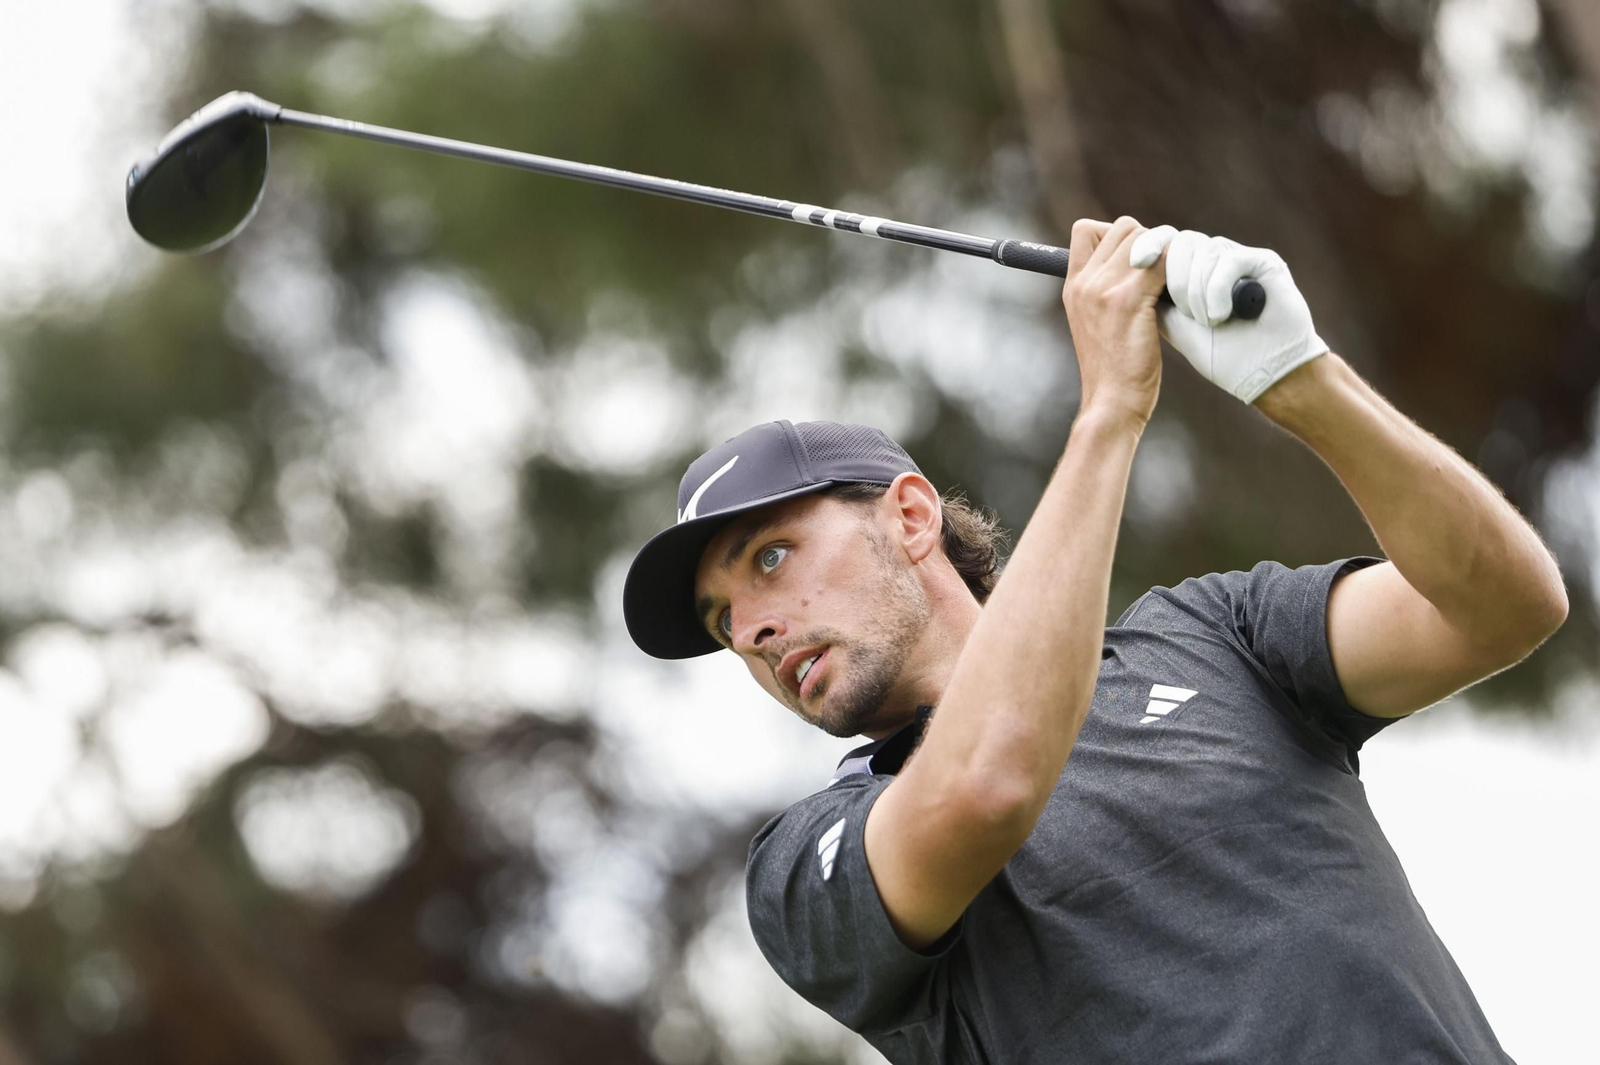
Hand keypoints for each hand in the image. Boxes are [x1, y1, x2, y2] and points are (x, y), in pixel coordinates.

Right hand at [1062, 216, 1169, 427]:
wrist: (1112, 404)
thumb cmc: (1114, 369)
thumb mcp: (1098, 323)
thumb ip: (1110, 291)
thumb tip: (1146, 262)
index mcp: (1073, 286)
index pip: (1086, 229)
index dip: (1117, 236)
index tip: (1137, 261)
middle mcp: (1083, 283)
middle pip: (1124, 227)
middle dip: (1152, 241)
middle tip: (1166, 274)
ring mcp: (1102, 290)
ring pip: (1146, 238)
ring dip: (1169, 253)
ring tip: (1175, 284)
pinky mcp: (1127, 301)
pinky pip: (1162, 261)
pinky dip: (1179, 270)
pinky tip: (1184, 295)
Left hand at [1128, 228, 1327, 403]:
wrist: (1263, 376)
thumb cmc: (1221, 356)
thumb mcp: (1174, 326)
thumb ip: (1151, 298)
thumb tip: (1123, 273)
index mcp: (1192, 270)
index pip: (1163, 240)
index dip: (1147, 244)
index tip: (1136, 263)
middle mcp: (1215, 259)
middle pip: (1180, 241)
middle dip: (1174, 278)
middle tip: (1186, 315)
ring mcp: (1240, 258)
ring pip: (1203, 250)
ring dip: (1197, 291)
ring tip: (1209, 321)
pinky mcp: (1265, 263)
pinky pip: (1228, 260)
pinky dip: (1218, 290)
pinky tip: (1221, 316)